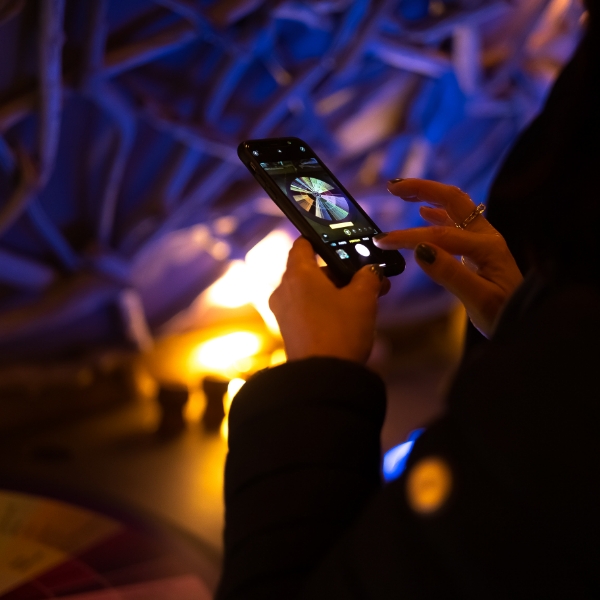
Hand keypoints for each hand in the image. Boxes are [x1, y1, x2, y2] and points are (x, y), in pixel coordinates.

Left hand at [269, 237, 389, 362]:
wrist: (324, 377)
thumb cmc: (340, 331)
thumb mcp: (363, 298)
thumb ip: (368, 277)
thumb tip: (371, 271)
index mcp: (297, 274)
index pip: (303, 244)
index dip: (322, 240)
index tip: (340, 244)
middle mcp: (284, 289)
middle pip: (312, 270)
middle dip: (340, 273)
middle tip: (367, 278)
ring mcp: (284, 312)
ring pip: (312, 291)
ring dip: (337, 291)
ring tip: (366, 299)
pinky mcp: (289, 331)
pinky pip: (308, 309)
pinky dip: (327, 307)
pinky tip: (351, 317)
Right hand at [374, 179, 522, 337]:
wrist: (527, 321)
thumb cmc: (504, 315)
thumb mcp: (479, 300)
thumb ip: (450, 274)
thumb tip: (420, 250)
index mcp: (486, 247)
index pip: (440, 235)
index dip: (408, 236)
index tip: (382, 240)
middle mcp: (485, 236)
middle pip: (452, 200)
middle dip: (422, 189)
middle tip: (393, 187)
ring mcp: (483, 240)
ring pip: (454, 207)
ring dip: (428, 195)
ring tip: (402, 192)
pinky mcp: (478, 249)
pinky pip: (455, 222)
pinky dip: (436, 213)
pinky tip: (423, 212)